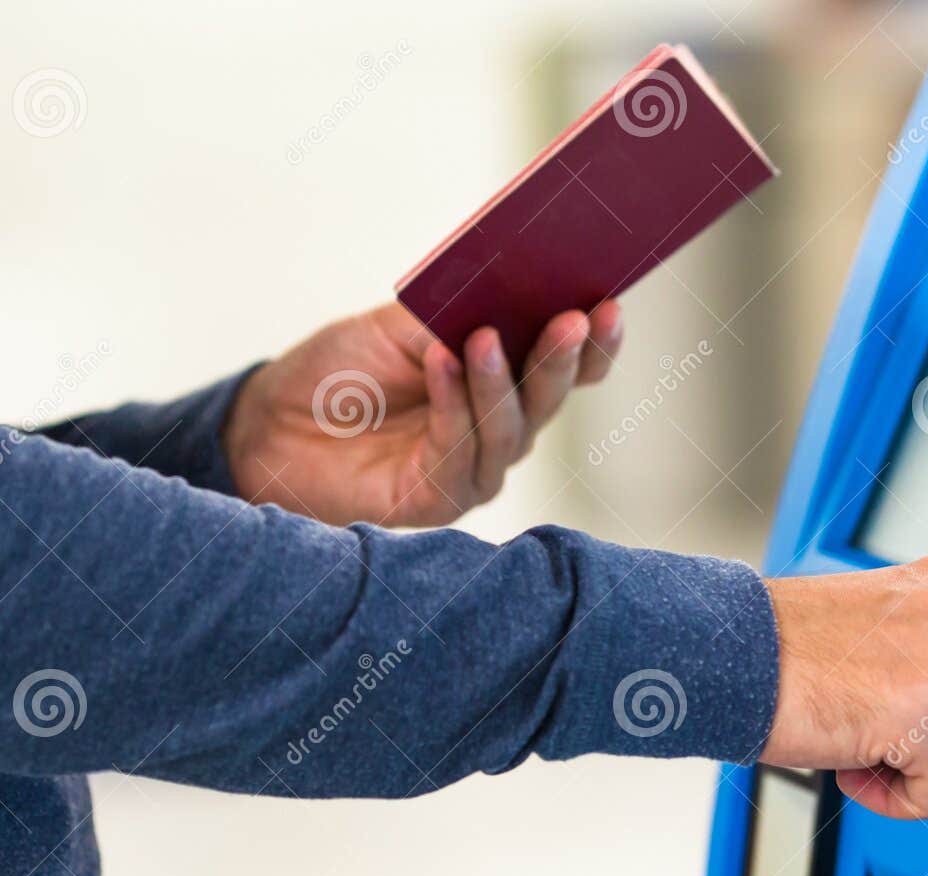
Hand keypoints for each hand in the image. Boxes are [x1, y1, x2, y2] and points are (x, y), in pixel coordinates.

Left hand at [224, 301, 623, 526]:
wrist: (273, 422)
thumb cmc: (343, 371)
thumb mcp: (402, 325)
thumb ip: (456, 311)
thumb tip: (507, 281)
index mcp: (508, 384)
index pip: (570, 370)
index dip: (595, 344)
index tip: (610, 305)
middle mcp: (504, 431)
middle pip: (550, 398)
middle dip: (562, 358)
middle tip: (573, 319)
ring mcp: (476, 470)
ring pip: (510, 429)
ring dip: (500, 381)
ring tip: (484, 337)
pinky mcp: (439, 498)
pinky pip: (458, 451)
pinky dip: (452, 404)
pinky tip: (442, 362)